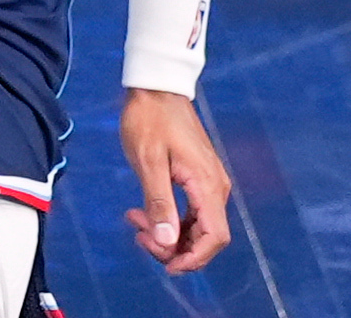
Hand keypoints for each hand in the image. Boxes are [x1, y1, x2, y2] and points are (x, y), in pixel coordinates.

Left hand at [121, 91, 232, 273]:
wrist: (156, 87)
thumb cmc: (150, 118)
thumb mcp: (148, 162)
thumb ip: (159, 203)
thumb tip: (167, 241)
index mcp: (207, 184)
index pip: (214, 238)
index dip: (193, 258)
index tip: (166, 264)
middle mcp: (215, 186)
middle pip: (205, 237)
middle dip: (173, 246)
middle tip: (139, 235)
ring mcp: (208, 181)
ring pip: (196, 226)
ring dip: (168, 233)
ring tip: (135, 221)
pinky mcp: (198, 177)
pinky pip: (190, 211)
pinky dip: (168, 219)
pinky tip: (142, 212)